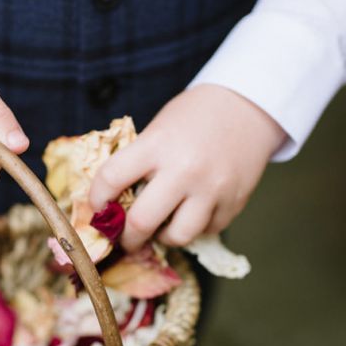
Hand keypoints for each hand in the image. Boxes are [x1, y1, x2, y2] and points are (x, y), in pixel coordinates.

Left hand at [89, 85, 285, 250]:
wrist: (248, 107)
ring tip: (161, 227)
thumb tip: (112, 205)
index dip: (96, 200)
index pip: (111, 179)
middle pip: (142, 222)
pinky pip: (205, 231)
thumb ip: (138, 163)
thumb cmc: (195, 117)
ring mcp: (212, 189)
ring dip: (162, 237)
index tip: (98, 208)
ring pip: (177, 237)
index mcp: (157, 144)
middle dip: (127, 238)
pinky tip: (192, 212)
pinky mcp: (233, 203)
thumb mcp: (159, 129)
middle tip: (125, 238)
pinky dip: (194, 227)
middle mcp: (184, 169)